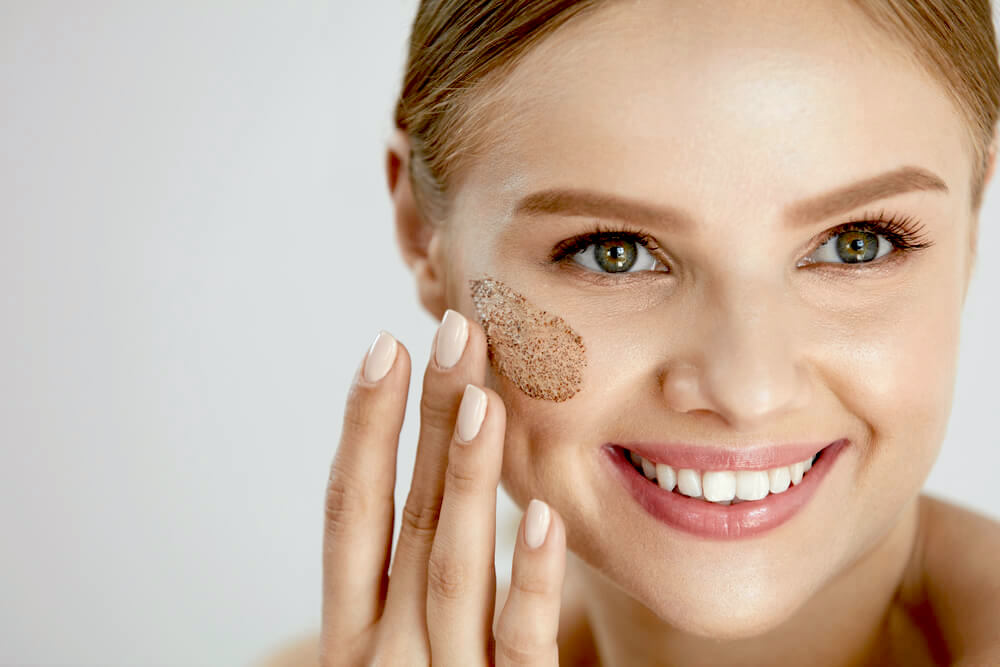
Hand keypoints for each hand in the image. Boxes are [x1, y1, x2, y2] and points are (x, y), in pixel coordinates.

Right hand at [321, 311, 566, 665]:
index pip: (352, 512)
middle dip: (425, 419)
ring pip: (455, 568)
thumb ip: (413, 584)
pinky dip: (530, 581)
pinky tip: (545, 516)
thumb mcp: (398, 654)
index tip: (384, 347)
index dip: (364, 427)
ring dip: (466, 477)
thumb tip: (437, 479)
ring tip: (483, 397)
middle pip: (408, 519)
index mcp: (357, 632)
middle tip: (454, 331)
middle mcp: (387, 655)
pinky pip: (521, 646)